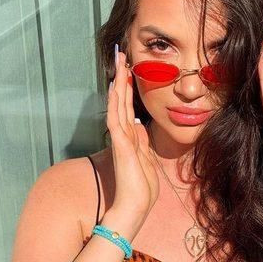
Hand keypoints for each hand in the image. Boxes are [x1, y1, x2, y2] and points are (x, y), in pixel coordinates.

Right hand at [107, 49, 158, 220]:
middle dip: (121, 77)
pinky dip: (115, 101)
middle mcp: (123, 135)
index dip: (128, 87)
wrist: (134, 207)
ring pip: (117, 104)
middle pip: (121, 100)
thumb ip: (142, 142)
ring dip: (118, 82)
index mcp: (131, 139)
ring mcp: (121, 139)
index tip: (129, 68)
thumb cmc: (141, 190)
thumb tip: (140, 125)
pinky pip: (116, 117)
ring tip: (118, 60)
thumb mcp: (146, 160)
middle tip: (120, 54)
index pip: (128, 107)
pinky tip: (115, 85)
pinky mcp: (121, 145)